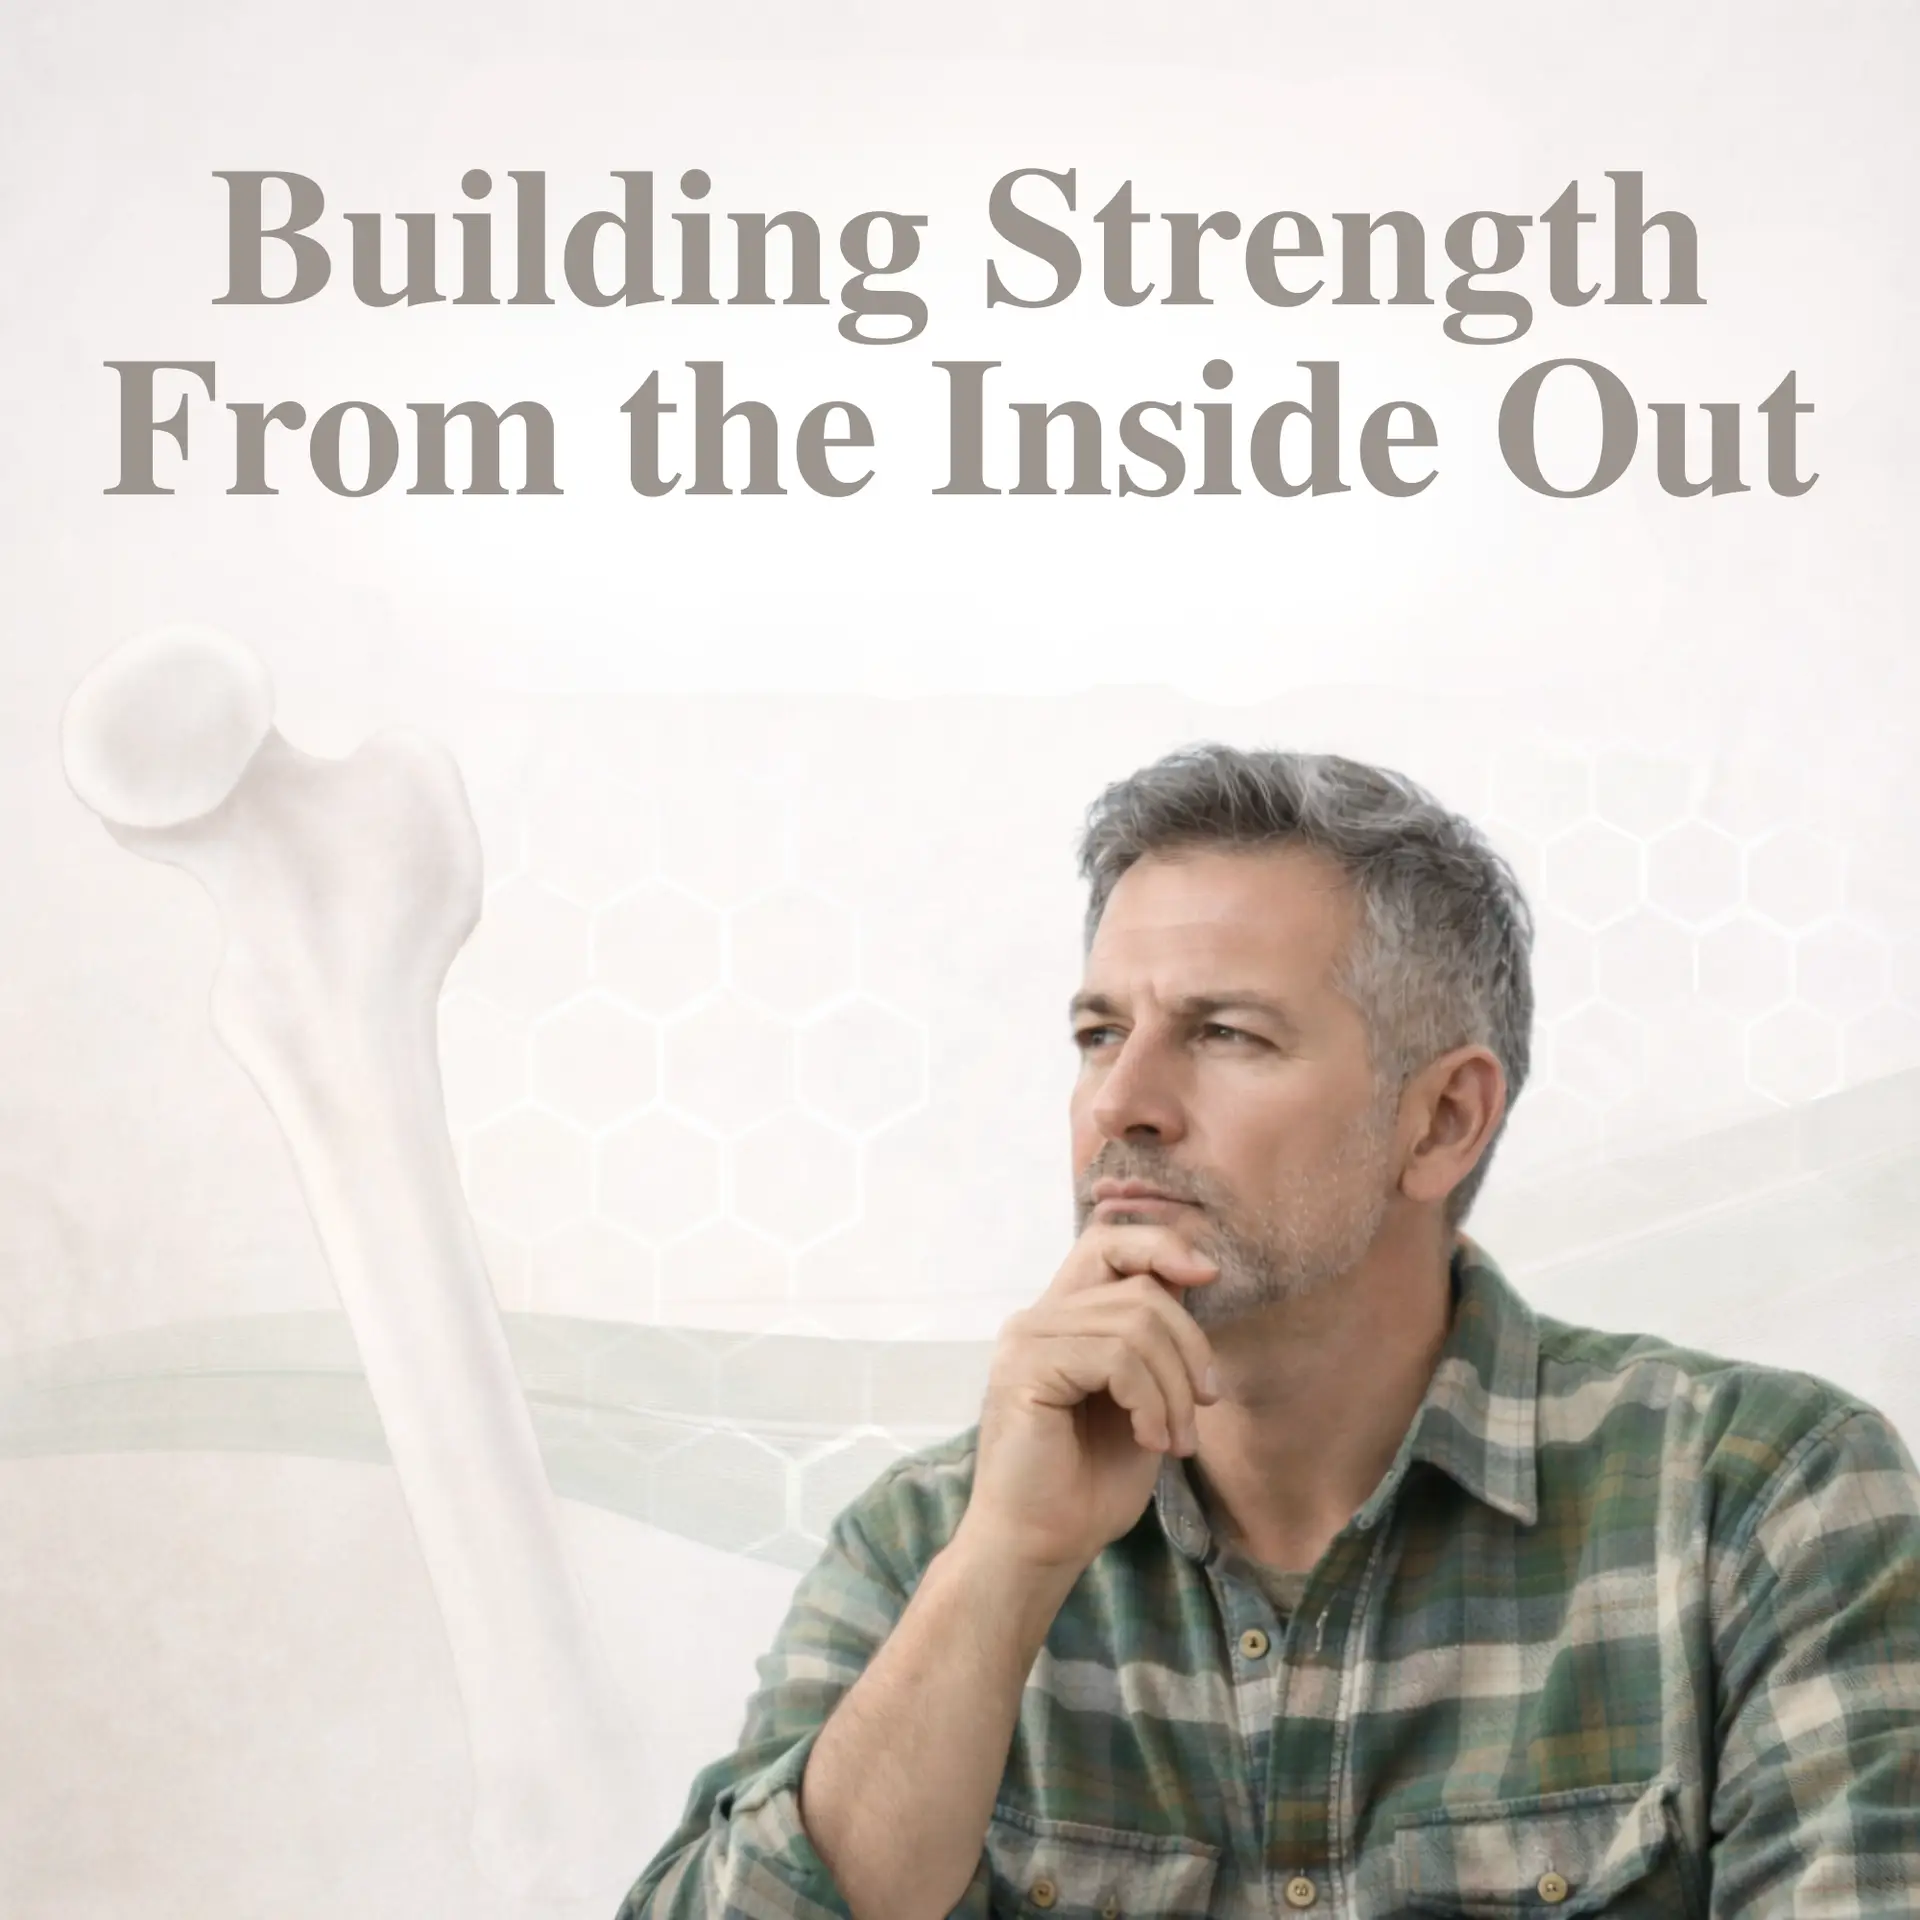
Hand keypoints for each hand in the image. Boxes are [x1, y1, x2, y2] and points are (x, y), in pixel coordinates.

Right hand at [958, 1223, 1220, 1576]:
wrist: (1041, 1546)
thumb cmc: (1088, 1483)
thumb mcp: (1142, 1398)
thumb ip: (1154, 1340)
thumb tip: (1194, 1275)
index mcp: (1063, 1318)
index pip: (1108, 1243)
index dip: (1161, 1245)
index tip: (1209, 1275)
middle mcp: (1038, 1318)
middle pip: (1141, 1289)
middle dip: (1191, 1349)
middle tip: (1201, 1411)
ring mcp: (1027, 1340)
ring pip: (1137, 1325)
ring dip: (1174, 1390)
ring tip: (1173, 1440)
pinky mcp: (1026, 1369)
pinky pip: (1117, 1359)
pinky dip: (1151, 1403)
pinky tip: (1148, 1440)